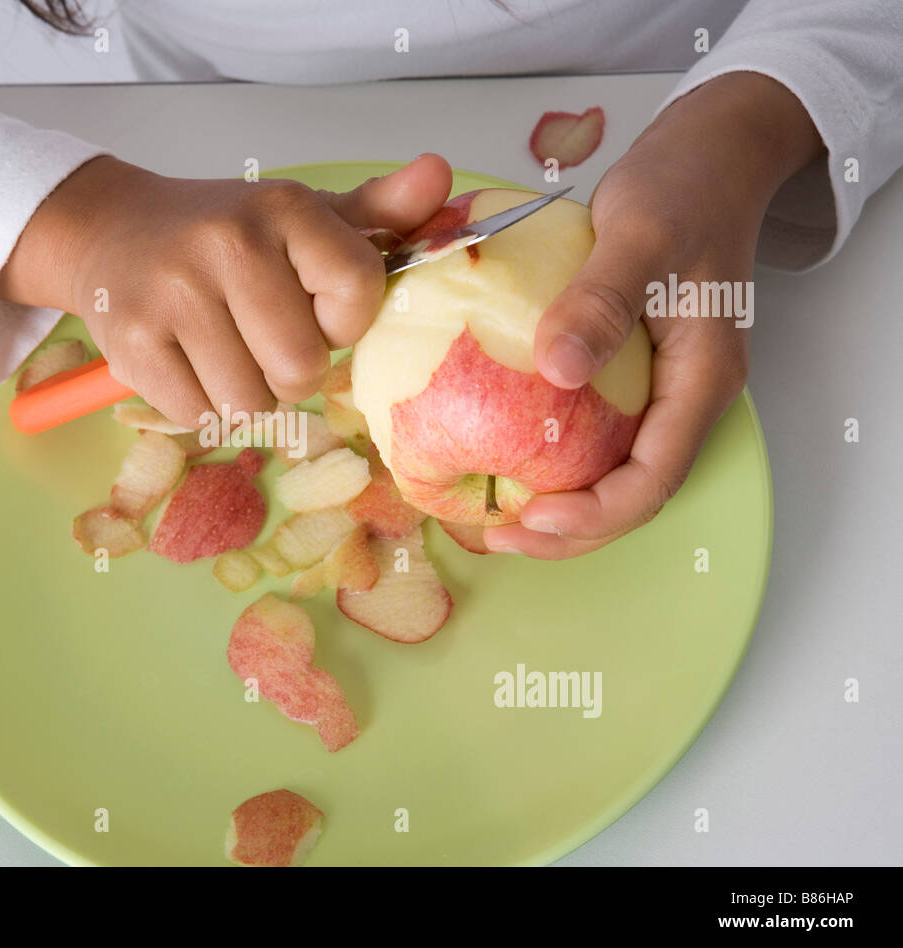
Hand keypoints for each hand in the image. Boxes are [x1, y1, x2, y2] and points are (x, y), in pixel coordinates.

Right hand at [0, 153, 452, 427]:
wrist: (110, 231)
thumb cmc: (223, 235)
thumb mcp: (301, 216)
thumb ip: (379, 211)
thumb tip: (439, 175)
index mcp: (284, 208)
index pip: (357, 295)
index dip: (342, 323)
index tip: (312, 309)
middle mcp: (227, 244)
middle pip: (301, 367)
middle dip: (289, 370)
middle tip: (260, 337)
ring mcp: (173, 295)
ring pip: (250, 404)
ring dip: (245, 393)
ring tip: (223, 350)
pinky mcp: (131, 343)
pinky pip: (198, 416)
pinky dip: (199, 405)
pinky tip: (186, 362)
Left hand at [484, 71, 822, 557]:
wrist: (708, 154)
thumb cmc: (681, 186)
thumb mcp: (639, 232)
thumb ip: (602, 300)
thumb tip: (558, 372)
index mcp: (701, 378)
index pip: (654, 477)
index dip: (595, 515)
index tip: (531, 519)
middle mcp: (685, 396)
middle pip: (633, 492)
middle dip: (569, 531)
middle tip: (497, 538)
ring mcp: (660, 388)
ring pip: (614, 471)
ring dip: (559, 505)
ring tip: (494, 519)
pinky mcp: (632, 372)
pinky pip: (596, 435)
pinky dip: (554, 460)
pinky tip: (502, 456)